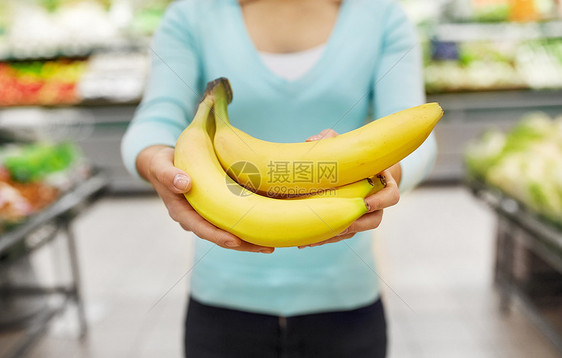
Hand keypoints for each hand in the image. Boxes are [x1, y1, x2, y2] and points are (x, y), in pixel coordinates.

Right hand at [136, 145, 274, 253]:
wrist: (164, 164)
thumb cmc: (162, 164)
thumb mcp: (161, 166)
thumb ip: (169, 175)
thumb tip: (184, 183)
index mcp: (182, 213)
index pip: (202, 229)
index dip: (218, 236)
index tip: (235, 241)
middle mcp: (197, 218)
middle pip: (221, 236)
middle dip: (244, 245)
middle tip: (267, 249)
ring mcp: (207, 215)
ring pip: (230, 231)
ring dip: (250, 239)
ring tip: (272, 244)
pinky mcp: (217, 208)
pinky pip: (233, 218)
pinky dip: (249, 223)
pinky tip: (268, 226)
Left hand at [299, 130, 400, 248]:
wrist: (350, 170)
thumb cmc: (350, 155)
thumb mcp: (344, 143)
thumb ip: (330, 139)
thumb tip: (312, 141)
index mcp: (382, 183)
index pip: (391, 196)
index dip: (381, 201)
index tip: (366, 203)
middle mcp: (376, 204)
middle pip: (374, 221)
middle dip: (356, 225)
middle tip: (339, 226)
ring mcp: (362, 216)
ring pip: (353, 232)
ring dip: (335, 236)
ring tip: (315, 239)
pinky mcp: (347, 225)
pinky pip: (339, 235)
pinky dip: (323, 238)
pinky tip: (304, 242)